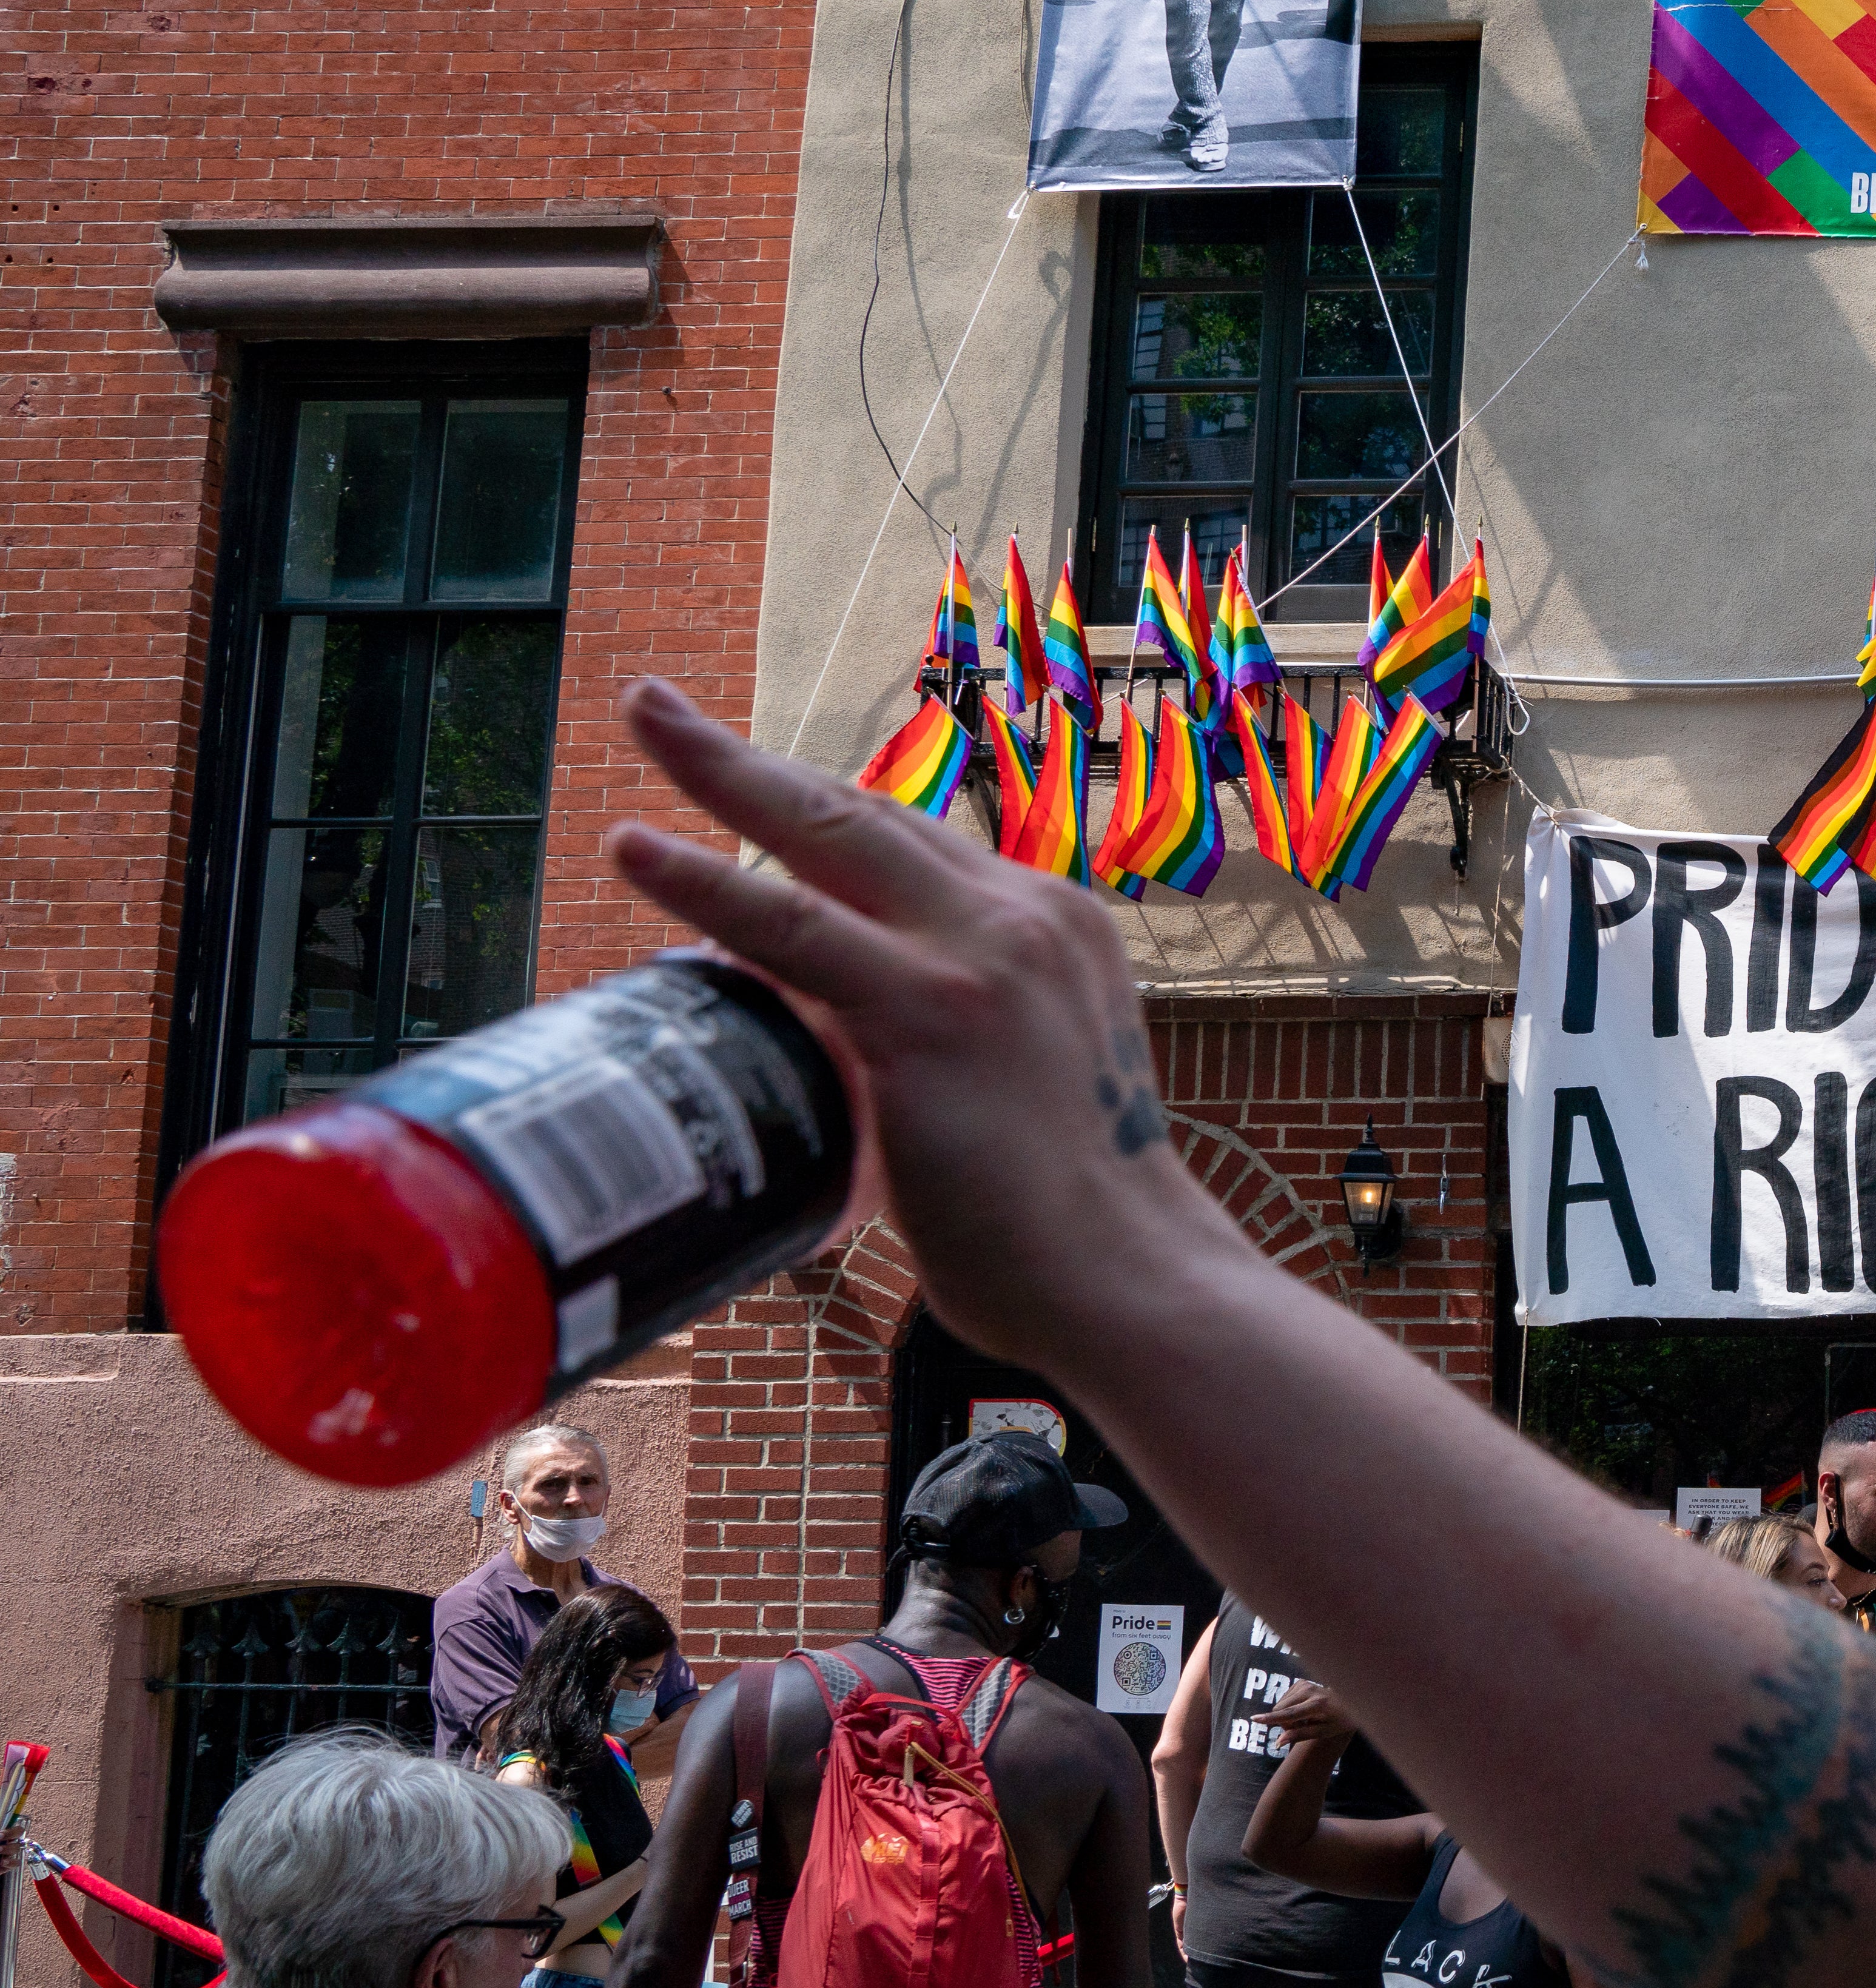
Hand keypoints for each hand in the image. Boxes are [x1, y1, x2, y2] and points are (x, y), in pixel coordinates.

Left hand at [604, 680, 1245, 1379]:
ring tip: (646, 716)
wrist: (1129, 1278)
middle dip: (751, 758)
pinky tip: (634, 850)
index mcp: (1056, 927)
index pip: (917, 846)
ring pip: (824, 835)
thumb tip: (832, 1047)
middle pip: (863, 810)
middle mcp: (1026, 915)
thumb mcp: (1027, 1081)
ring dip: (720, 770)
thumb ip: (943, 1039)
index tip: (752, 788)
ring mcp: (982, 956)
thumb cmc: (1070, 1217)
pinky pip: (789, 927)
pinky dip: (702, 882)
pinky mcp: (930, 1012)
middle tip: (661, 709)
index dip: (821, 812)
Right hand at [1260, 1677, 1354, 1749]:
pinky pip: (1284, 1699)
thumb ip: (1301, 1735)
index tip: (1255, 1719)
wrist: (1351, 1700)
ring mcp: (1305, 1684)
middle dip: (1285, 1723)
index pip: (1290, 1713)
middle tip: (1302, 1728)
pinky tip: (1304, 1710)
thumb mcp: (1325, 1732)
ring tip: (1306, 1719)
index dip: (1272, 1719)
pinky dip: (1290, 1708)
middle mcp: (1310, 1691)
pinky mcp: (1301, 1682)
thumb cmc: (1340, 1720)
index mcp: (1318, 1705)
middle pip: (1281, 1710)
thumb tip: (1278, 1742)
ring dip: (1288, 1716)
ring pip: (1280, 1705)